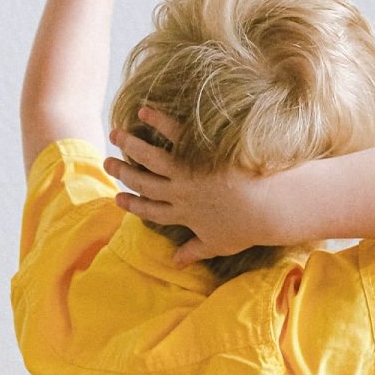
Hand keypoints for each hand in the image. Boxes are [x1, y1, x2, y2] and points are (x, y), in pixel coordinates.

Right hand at [105, 106, 281, 266]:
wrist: (268, 207)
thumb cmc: (249, 228)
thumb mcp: (219, 245)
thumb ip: (195, 251)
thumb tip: (177, 263)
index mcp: (184, 215)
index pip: (152, 211)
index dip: (133, 205)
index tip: (117, 198)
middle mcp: (179, 193)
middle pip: (144, 182)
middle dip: (122, 173)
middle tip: (106, 163)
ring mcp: (187, 172)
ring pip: (150, 158)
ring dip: (130, 145)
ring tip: (115, 133)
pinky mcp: (198, 153)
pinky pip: (174, 134)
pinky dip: (158, 121)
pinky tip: (144, 110)